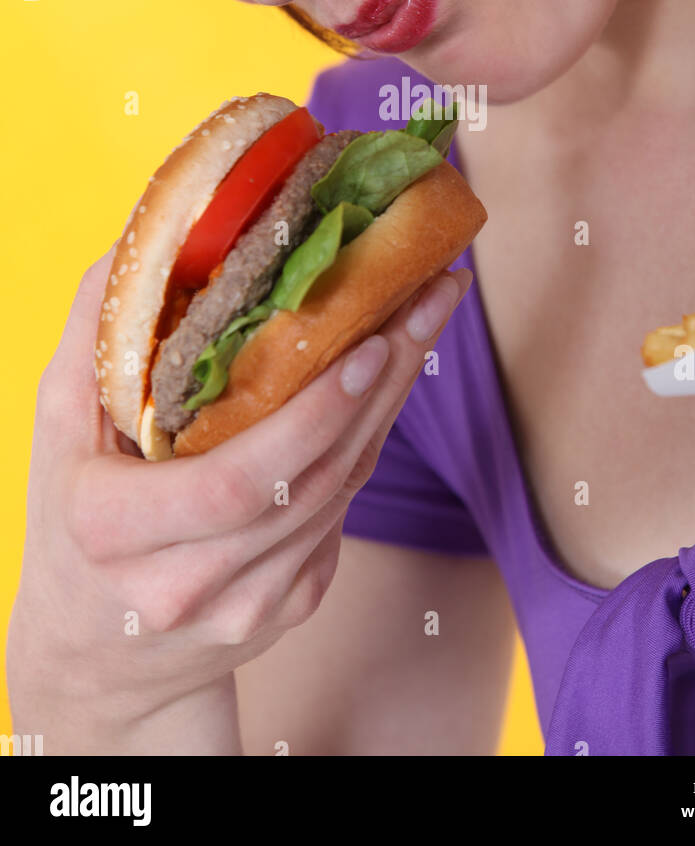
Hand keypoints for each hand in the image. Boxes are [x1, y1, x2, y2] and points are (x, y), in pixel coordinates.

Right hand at [7, 244, 471, 752]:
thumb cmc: (71, 525)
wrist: (97, 662)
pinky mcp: (291, 607)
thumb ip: (94, 339)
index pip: (238, 481)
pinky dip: (366, 440)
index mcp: (117, 532)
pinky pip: (344, 510)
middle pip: (312, 480)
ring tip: (422, 319)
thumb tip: (139, 242)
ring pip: (342, 493)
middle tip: (426, 298)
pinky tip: (387, 379)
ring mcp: (248, 606)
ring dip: (389, 404)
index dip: (312, 417)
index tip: (368, 346)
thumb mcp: (58, 431)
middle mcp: (187, 583)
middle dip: (381, 384)